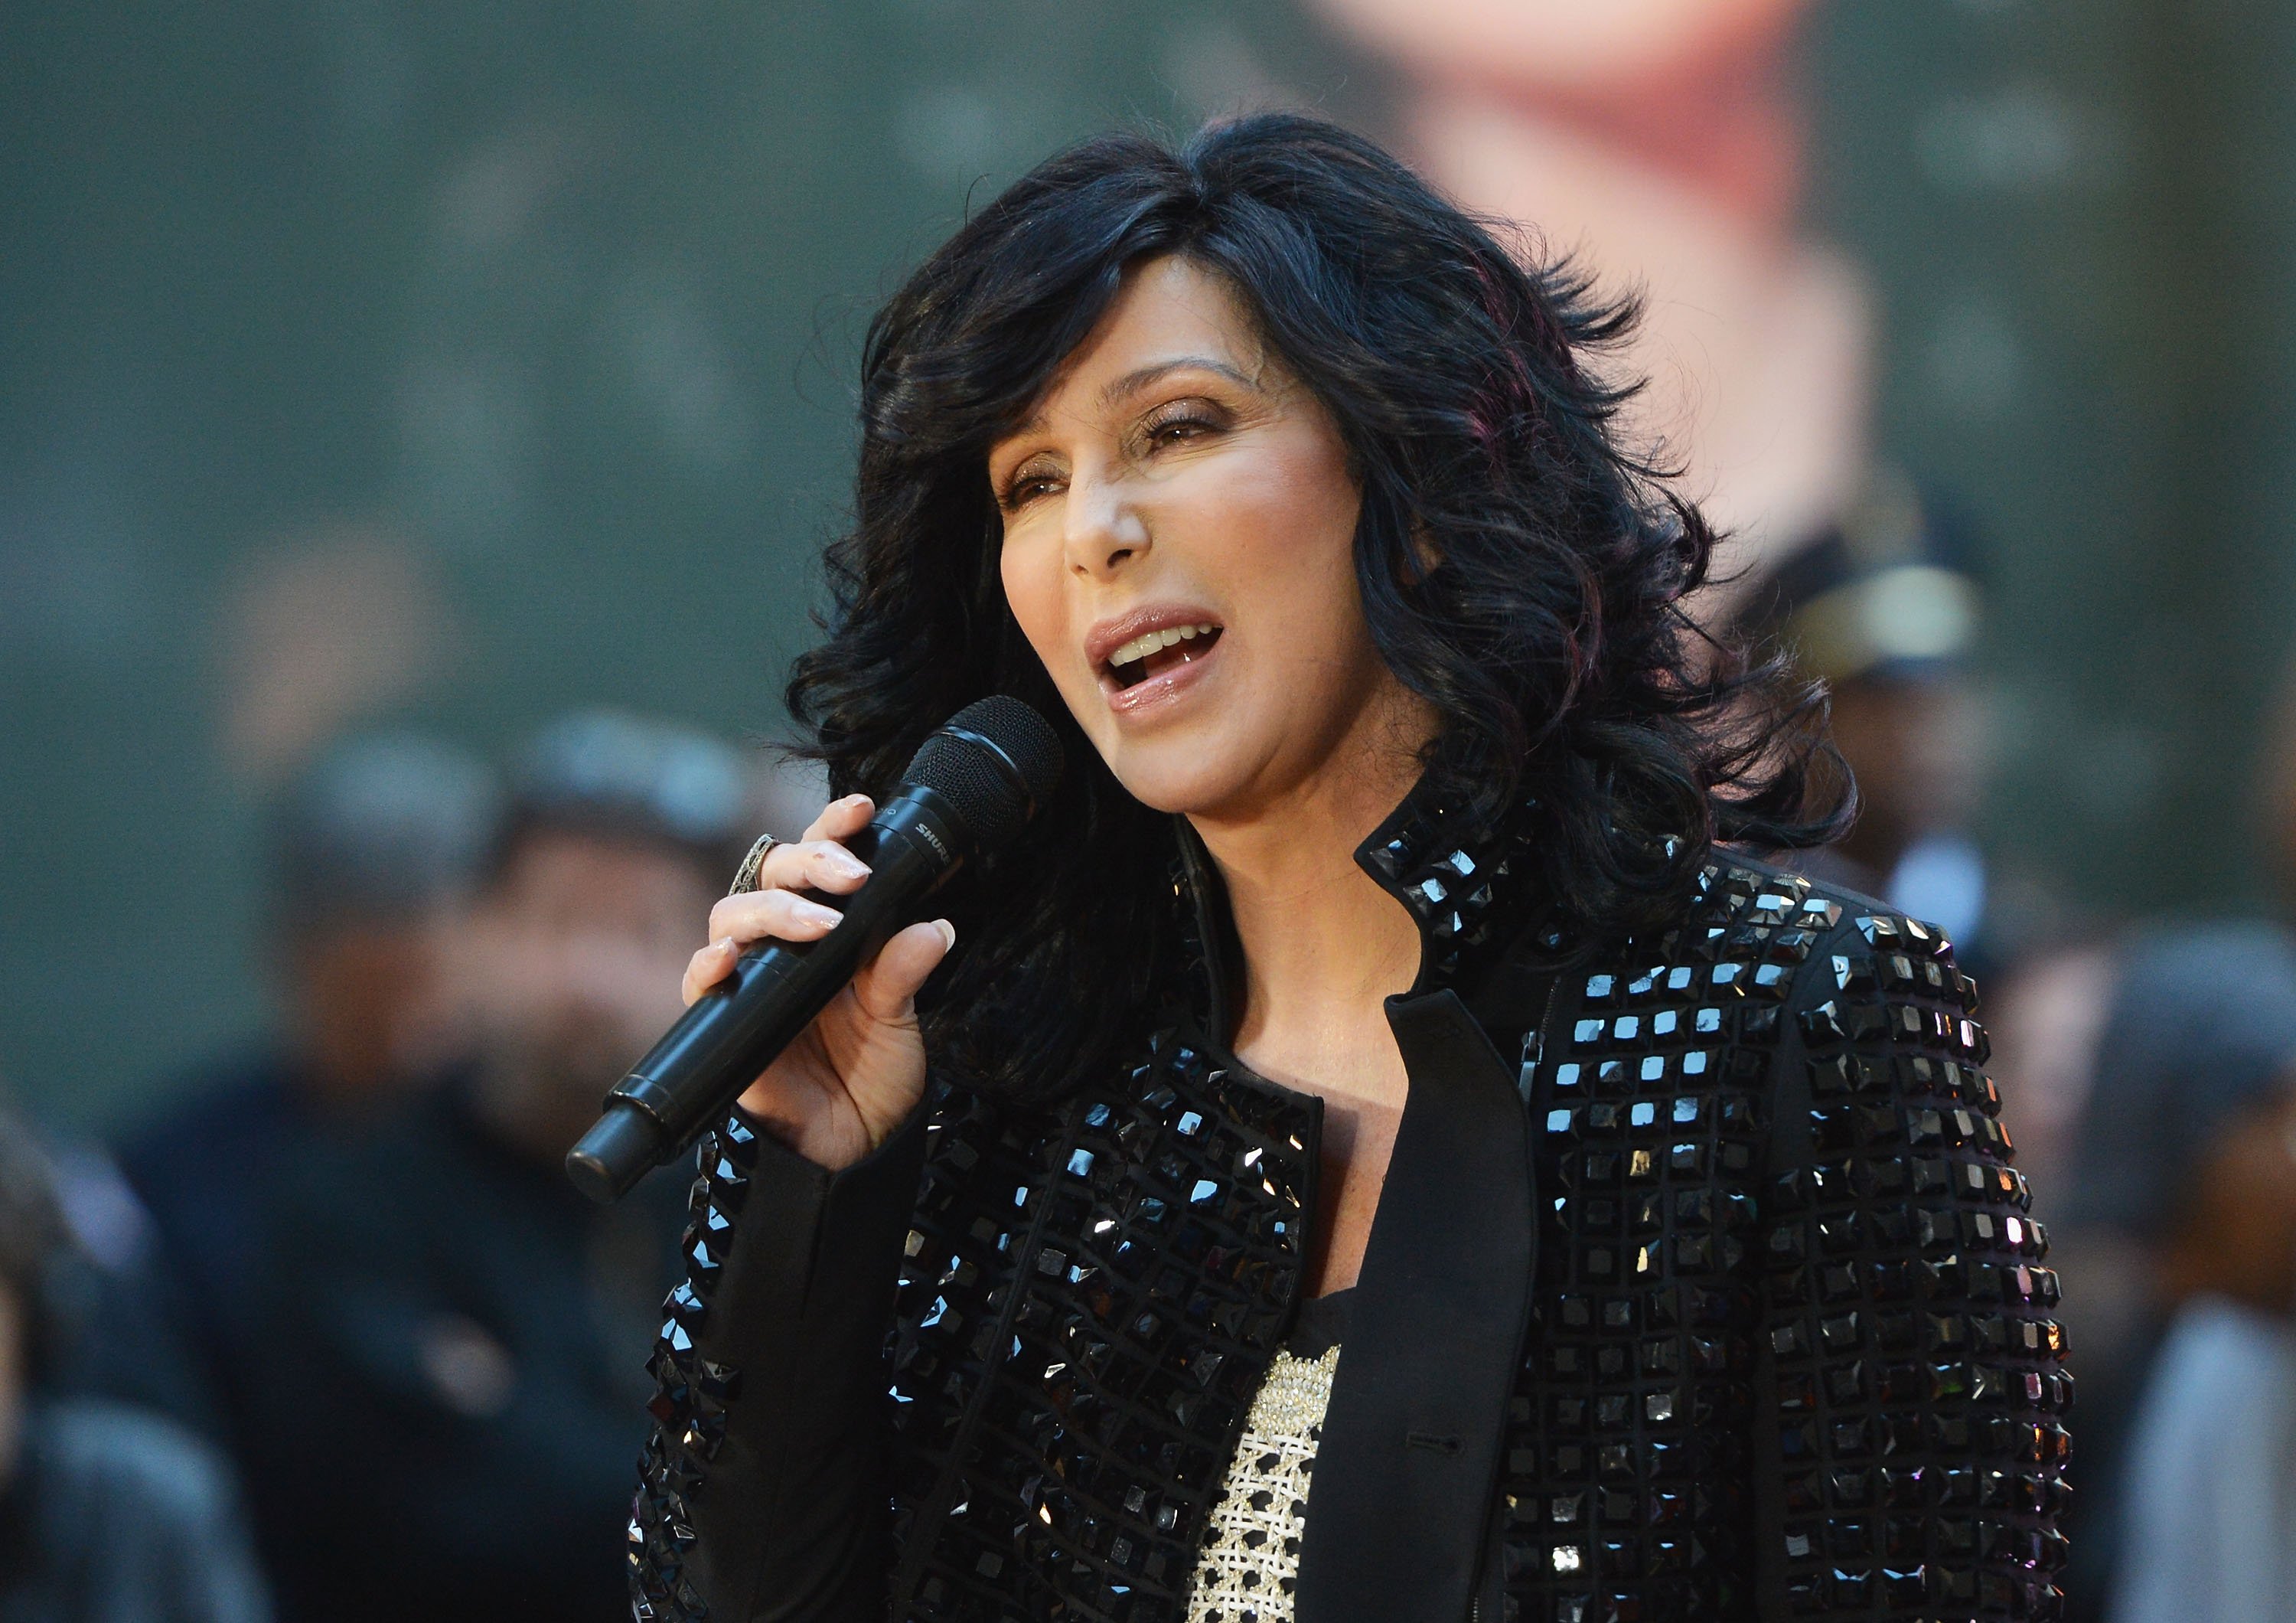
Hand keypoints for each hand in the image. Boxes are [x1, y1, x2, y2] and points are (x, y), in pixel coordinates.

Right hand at [681, 794, 951, 1170]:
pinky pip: (699, 982)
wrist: (852, 1146)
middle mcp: (785, 944)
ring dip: (772, 909)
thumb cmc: (874, 1076)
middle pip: (772, 873)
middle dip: (808, 862)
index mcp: (830, 931)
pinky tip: (728, 960)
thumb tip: (933, 927)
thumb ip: (903, 973)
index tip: (860, 808)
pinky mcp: (723, 1019)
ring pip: (734, 915)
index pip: (821, 862)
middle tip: (850, 877)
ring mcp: (751, 977)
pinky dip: (708, 965)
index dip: (833, 829)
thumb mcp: (899, 1022)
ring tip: (815, 924)